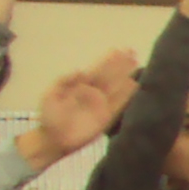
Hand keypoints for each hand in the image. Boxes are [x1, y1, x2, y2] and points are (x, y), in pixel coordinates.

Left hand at [16, 50, 138, 167]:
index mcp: (81, 86)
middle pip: (110, 76)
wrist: (52, 139)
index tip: (119, 50)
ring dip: (127, 77)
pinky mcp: (107, 118)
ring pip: (117, 88)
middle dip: (121, 65)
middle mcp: (94, 93)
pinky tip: (135, 85)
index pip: (97, 70)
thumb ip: (64, 82)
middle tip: (133, 52)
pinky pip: (119, 104)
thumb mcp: (50, 95)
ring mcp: (102, 105)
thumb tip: (81, 70)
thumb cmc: (49, 117)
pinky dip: (127, 95)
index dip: (108, 61)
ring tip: (138, 65)